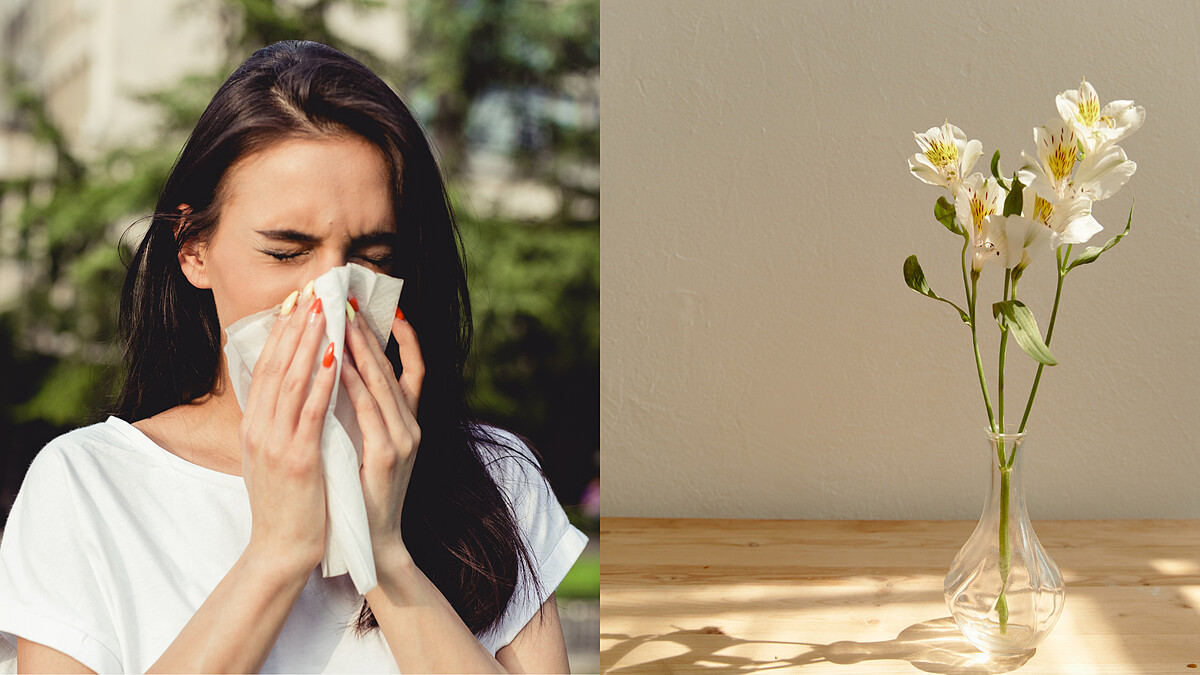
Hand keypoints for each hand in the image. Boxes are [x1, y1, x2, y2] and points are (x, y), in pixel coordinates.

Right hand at [240, 289, 336, 573]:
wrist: (280, 550)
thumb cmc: (284, 504)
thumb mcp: (270, 456)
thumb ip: (277, 423)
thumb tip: (287, 390)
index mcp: (254, 426)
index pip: (265, 367)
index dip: (281, 332)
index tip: (297, 302)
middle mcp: (259, 429)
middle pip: (275, 365)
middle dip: (296, 325)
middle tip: (313, 291)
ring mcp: (276, 443)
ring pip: (292, 380)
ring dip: (310, 341)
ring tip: (325, 310)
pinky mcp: (298, 459)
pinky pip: (311, 411)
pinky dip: (322, 381)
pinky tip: (334, 356)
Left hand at [340, 307, 424, 559]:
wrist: (373, 541)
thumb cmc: (362, 492)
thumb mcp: (367, 445)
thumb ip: (363, 414)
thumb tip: (343, 375)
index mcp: (407, 422)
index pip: (411, 369)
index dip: (404, 338)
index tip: (386, 308)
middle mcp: (411, 426)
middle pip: (394, 368)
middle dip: (370, 332)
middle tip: (350, 301)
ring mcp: (403, 440)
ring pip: (383, 383)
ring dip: (362, 349)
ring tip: (344, 320)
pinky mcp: (388, 455)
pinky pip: (370, 411)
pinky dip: (355, 384)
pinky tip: (339, 364)